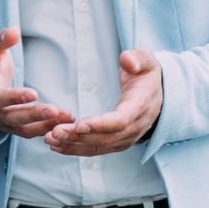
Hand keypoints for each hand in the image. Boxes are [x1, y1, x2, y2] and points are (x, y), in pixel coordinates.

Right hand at [0, 27, 73, 137]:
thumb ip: (1, 39)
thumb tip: (13, 31)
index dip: (14, 97)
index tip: (33, 93)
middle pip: (12, 118)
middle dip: (33, 115)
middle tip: (54, 110)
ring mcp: (2, 122)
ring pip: (23, 129)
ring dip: (45, 125)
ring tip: (65, 117)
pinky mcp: (13, 127)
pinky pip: (29, 132)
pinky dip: (46, 129)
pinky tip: (63, 122)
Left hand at [44, 47, 162, 155]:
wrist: (158, 94)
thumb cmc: (147, 75)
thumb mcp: (147, 60)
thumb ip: (137, 58)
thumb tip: (126, 60)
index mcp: (140, 107)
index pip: (120, 121)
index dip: (99, 124)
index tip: (79, 124)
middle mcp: (134, 128)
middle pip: (105, 138)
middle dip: (78, 137)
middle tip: (54, 133)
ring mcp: (126, 138)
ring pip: (98, 146)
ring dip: (73, 145)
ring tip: (50, 140)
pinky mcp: (117, 142)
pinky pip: (96, 149)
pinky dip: (76, 149)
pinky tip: (58, 146)